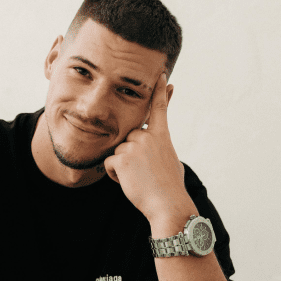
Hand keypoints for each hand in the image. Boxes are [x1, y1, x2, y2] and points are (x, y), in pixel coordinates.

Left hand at [104, 73, 194, 225]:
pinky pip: (109, 163)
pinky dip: (114, 175)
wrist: (168, 204)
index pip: (159, 108)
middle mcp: (147, 136)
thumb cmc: (170, 186)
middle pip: (128, 138)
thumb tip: (154, 147)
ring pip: (117, 151)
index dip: (159, 91)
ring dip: (122, 166)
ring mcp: (133, 146)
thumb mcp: (170, 160)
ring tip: (138, 178)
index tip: (160, 75)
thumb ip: (159, 147)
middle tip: (144, 172)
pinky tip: (129, 182)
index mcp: (162, 136)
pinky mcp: (121, 158)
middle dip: (129, 154)